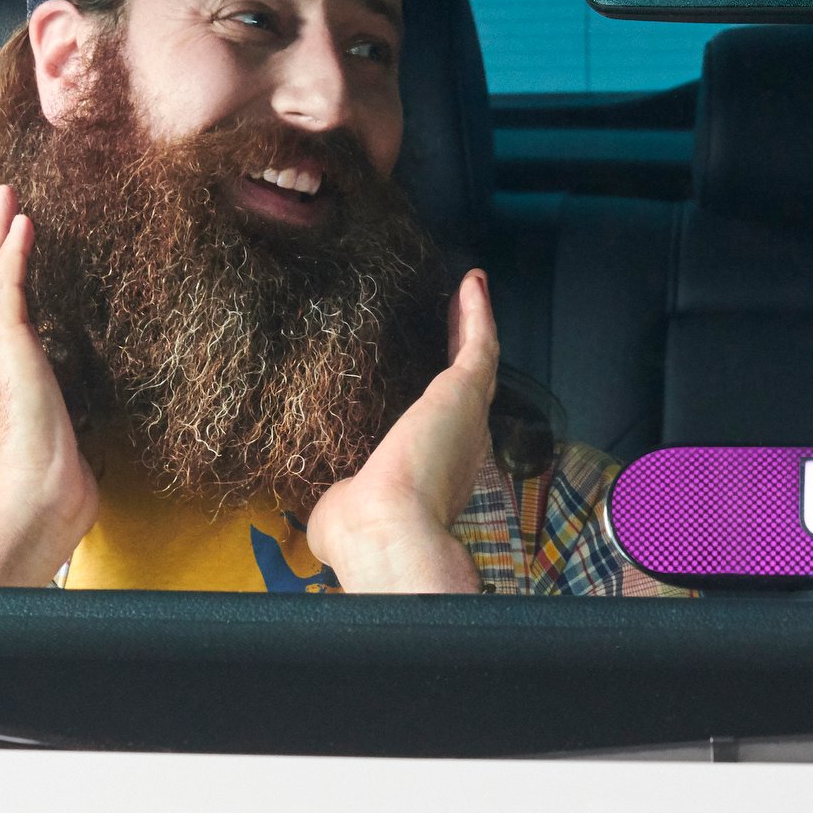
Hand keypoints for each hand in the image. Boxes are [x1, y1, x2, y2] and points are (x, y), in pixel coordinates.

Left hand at [306, 270, 497, 594]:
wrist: (385, 530)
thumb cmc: (360, 530)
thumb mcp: (339, 510)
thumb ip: (339, 495)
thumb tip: (333, 502)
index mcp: (432, 473)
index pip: (442, 430)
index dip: (441, 403)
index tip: (432, 381)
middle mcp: (460, 444)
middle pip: (465, 388)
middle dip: (463, 353)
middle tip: (457, 319)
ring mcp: (467, 415)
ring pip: (477, 360)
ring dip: (474, 323)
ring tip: (470, 291)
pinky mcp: (464, 391)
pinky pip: (479, 343)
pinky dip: (478, 312)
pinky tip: (471, 283)